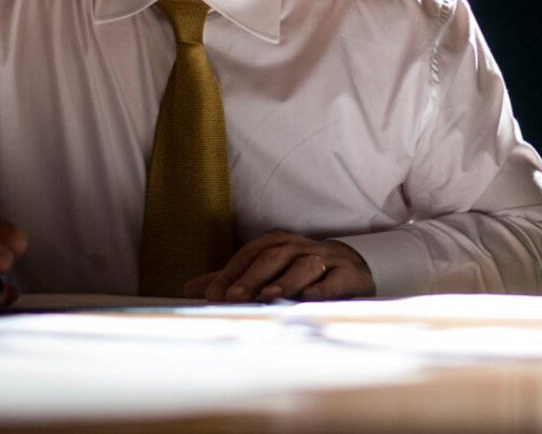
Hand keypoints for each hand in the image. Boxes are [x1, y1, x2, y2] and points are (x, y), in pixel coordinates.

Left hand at [184, 231, 374, 301]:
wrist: (352, 268)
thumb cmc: (301, 271)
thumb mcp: (266, 272)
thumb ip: (232, 280)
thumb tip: (189, 289)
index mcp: (279, 244)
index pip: (251, 253)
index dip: (232, 272)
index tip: (214, 294)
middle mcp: (301, 248)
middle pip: (275, 256)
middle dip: (253, 277)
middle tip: (234, 297)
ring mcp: (327, 260)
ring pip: (305, 266)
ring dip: (285, 281)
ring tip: (268, 297)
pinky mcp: (349, 275)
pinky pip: (336, 280)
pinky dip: (323, 288)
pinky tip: (310, 298)